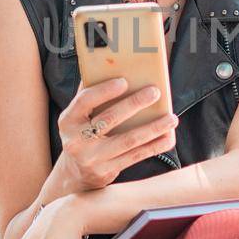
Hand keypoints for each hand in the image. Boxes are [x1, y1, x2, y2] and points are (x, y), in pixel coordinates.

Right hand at [54, 76, 177, 190]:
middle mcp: (76, 140)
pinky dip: (154, 146)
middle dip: (134, 104)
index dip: (104, 91)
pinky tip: (168, 137)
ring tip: (171, 118)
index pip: (84, 101)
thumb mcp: (78, 117)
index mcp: (68, 121)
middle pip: (110, 119)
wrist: (74, 173)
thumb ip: (90, 94)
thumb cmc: (82, 135)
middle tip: (155, 92)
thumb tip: (111, 66)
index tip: (124, 81)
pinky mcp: (107, 172)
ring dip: (153, 128)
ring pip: (128, 140)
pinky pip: (135, 156)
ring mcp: (92, 158)